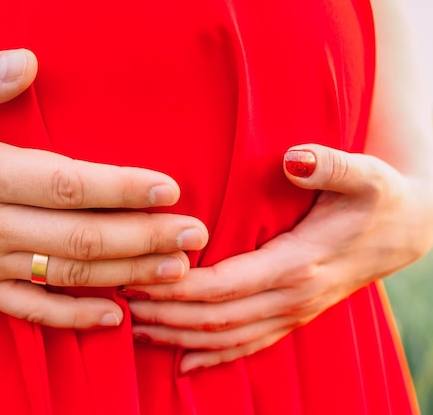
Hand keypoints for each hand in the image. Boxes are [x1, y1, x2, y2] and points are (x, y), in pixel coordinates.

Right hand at [0, 49, 208, 329]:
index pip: (68, 186)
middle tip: (195, 235)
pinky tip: (115, 316)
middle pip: (81, 240)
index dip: (123, 189)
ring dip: (126, 275)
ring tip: (175, 270)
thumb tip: (27, 61)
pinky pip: (30, 311)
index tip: (169, 189)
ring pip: (67, 278)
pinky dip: (74, 318)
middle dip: (144, 238)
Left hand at [125, 143, 432, 372]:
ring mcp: (291, 314)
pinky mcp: (291, 318)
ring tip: (135, 329)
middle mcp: (290, 298)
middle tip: (119, 301)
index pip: (221, 286)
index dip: (174, 288)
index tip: (135, 279)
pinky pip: (247, 347)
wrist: (405, 232)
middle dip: (163, 314)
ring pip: (224, 339)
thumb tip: (295, 159)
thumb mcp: (364, 175)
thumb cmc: (378, 199)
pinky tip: (181, 363)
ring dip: (177, 337)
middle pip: (213, 318)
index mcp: (297, 265)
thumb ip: (330, 165)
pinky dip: (211, 357)